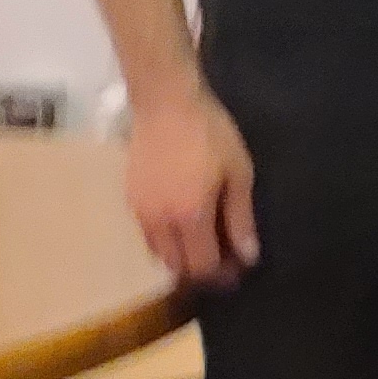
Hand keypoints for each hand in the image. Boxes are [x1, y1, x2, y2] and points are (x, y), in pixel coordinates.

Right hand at [127, 83, 260, 289]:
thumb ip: (241, 217)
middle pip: (177, 266)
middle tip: (224, 260)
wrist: (165, 103)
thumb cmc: (209, 134)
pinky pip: (147, 235)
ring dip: (181, 258)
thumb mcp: (238, 173)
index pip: (202, 266)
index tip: (238, 271)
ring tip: (203, 244)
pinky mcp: (129, 199)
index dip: (221, 275)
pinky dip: (165, 242)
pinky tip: (182, 226)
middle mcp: (159, 223)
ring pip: (159, 254)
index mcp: (189, 217)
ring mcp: (139, 212)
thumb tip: (247, 255)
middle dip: (201, 271)